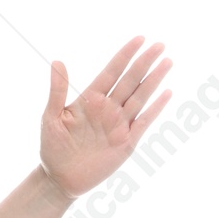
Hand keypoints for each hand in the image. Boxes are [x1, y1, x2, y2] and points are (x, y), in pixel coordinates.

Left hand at [39, 36, 171, 200]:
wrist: (60, 178)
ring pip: (140, 97)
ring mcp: (119, 124)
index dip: (125, 55)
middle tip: (160, 45)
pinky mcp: (127, 141)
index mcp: (91, 99)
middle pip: (130, 80)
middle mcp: (108, 108)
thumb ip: (57, 91)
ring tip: (167, 62)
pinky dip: (155, 108)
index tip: (139, 39)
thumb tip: (57, 61)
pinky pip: (144, 122)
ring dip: (154, 80)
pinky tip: (167, 93)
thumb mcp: (51, 118)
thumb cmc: (52, 148)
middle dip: (144, 62)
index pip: (112, 71)